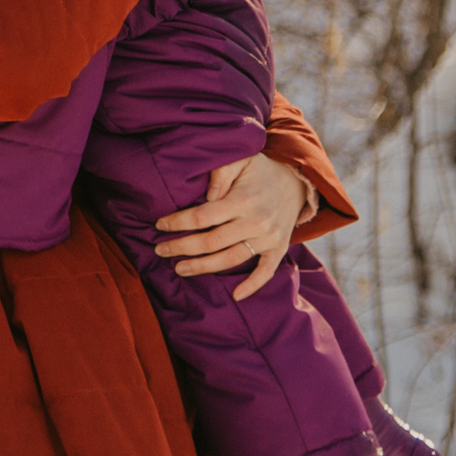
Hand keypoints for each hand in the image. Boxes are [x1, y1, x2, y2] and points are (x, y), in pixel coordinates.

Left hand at [153, 151, 309, 299]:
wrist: (297, 182)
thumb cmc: (260, 170)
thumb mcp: (242, 158)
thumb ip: (222, 172)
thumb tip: (207, 195)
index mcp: (243, 199)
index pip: (202, 217)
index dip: (177, 222)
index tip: (159, 225)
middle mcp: (256, 221)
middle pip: (211, 242)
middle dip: (182, 247)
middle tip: (160, 250)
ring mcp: (268, 238)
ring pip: (231, 259)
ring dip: (203, 268)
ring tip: (179, 269)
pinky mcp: (278, 248)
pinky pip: (266, 271)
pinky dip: (252, 285)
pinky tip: (235, 296)